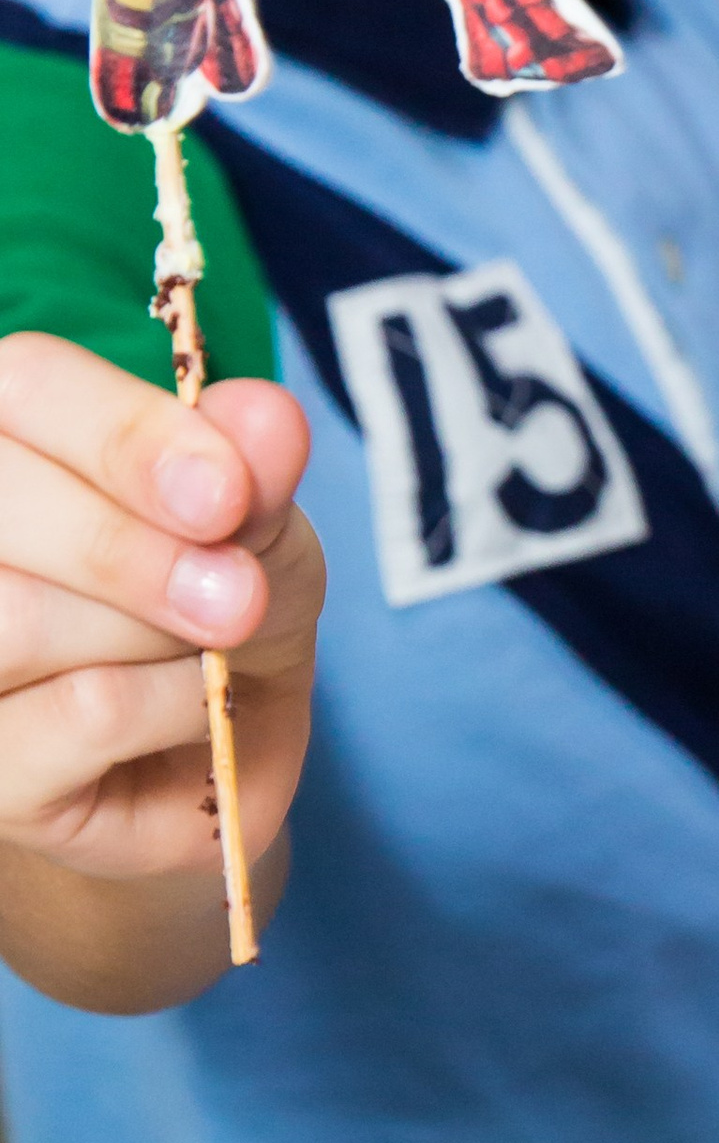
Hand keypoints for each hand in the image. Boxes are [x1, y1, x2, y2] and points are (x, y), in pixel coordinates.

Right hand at [0, 332, 321, 898]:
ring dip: (156, 632)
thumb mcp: (255, 534)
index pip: (26, 386)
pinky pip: (80, 712)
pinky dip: (171, 707)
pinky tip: (189, 711)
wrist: (223, 756)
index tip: (227, 492)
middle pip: (2, 498)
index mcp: (7, 435)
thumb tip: (268, 417)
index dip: (129, 433)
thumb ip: (253, 478)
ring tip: (212, 647)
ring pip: (21, 616)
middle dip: (137, 548)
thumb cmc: (216, 614)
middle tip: (239, 595)